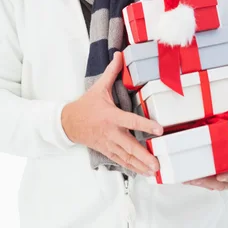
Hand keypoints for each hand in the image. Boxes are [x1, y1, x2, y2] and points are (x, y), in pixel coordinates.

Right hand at [61, 51, 163, 175]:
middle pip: (130, 145)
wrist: (68, 123)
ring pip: (126, 157)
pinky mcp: (106, 151)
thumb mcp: (99, 87)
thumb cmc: (86, 105)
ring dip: (140, 165)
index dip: (145, 125)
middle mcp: (111, 132)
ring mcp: (108, 144)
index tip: (159, 130)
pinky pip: (121, 161)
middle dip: (144, 155)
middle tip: (157, 163)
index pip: (131, 121)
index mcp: (111, 116)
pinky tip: (143, 172)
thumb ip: (112, 72)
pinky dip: (132, 167)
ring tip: (154, 171)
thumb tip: (120, 54)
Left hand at [184, 101, 227, 189]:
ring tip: (187, 178)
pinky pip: (209, 183)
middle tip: (197, 178)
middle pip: (224, 182)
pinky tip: (186, 178)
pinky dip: (198, 181)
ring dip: (200, 182)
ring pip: (214, 184)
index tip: (222, 176)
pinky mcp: (222, 181)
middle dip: (210, 181)